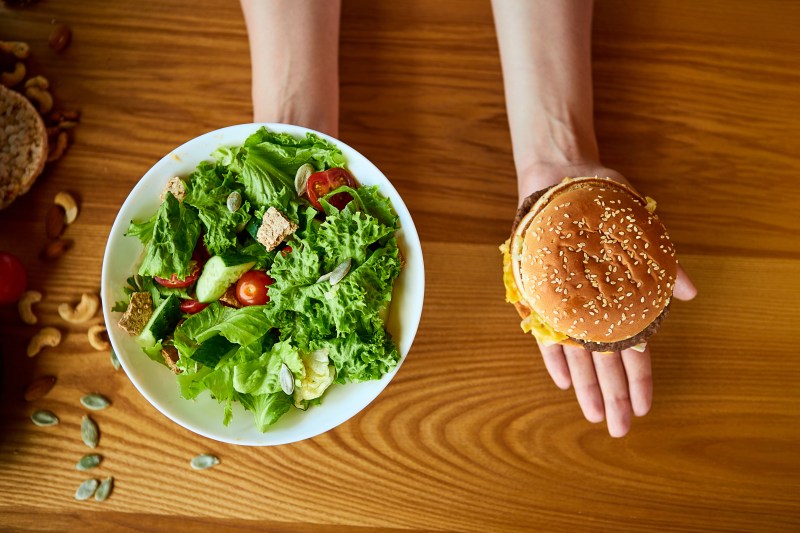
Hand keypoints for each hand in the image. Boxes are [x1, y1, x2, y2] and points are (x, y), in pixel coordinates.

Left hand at [518, 161, 697, 436]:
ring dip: (586, 387)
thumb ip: (662, 264)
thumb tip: (689, 293)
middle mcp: (593, 308)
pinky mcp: (538, 295)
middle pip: (606, 363)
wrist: (560, 180)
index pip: (633, 350)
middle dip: (615, 397)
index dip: (640, 381)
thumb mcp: (639, 230)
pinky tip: (561, 380)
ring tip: (596, 416)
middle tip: (620, 430)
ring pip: (578, 356)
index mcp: (620, 298)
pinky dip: (553, 355)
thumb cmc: (604, 204)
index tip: (645, 408)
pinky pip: (545, 332)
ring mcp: (565, 304)